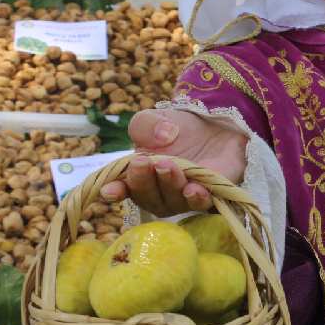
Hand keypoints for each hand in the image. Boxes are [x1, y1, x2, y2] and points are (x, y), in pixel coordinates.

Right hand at [100, 109, 247, 215]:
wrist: (213, 125)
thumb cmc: (175, 127)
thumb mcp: (153, 119)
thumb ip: (145, 125)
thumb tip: (161, 137)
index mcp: (136, 176)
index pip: (122, 190)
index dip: (115, 192)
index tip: (110, 190)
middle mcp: (157, 193)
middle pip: (146, 197)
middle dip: (143, 181)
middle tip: (146, 162)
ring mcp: (182, 198)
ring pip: (172, 202)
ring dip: (169, 185)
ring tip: (169, 167)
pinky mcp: (209, 196)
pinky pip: (201, 204)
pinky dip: (196, 199)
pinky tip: (194, 189)